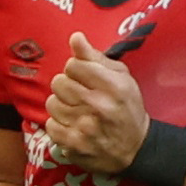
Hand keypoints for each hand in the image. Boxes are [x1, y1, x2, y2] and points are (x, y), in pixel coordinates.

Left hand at [40, 31, 151, 176]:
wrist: (135, 149)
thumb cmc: (127, 108)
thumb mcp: (121, 78)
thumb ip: (95, 57)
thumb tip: (75, 37)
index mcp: (113, 86)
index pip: (73, 64)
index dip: (76, 70)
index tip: (84, 78)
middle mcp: (98, 105)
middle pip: (59, 82)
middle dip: (67, 86)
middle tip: (79, 95)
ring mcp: (84, 127)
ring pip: (52, 103)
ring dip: (62, 105)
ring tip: (76, 111)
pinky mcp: (74, 145)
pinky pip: (50, 125)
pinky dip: (59, 125)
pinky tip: (73, 126)